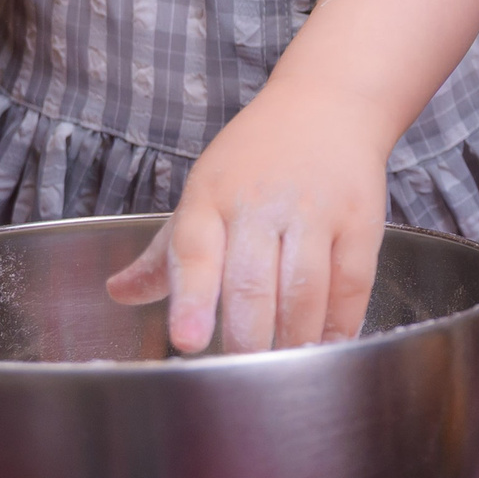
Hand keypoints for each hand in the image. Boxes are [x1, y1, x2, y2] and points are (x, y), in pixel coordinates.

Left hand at [106, 86, 389, 353]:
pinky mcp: (361, 219)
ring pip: (304, 291)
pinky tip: (326, 345)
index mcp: (211, 197)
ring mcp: (315, 209)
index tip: (188, 340)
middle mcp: (261, 202)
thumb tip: (117, 294)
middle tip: (241, 375)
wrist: (328, 102)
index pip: (196, 252)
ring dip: (293, 339)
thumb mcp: (203, 191)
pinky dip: (339, 324)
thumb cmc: (256, 156)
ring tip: (282, 367)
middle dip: (247, 339)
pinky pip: (351, 285)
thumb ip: (164, 253)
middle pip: (253, 283)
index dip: (193, 300)